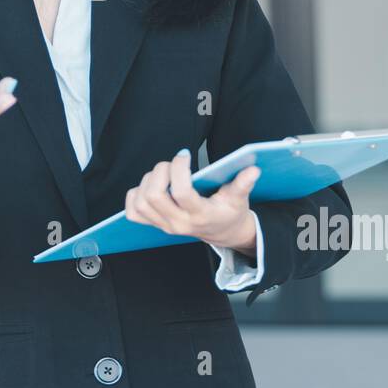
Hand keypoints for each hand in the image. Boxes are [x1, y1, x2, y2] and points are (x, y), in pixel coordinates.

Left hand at [124, 148, 260, 254]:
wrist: (222, 232)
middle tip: (172, 163)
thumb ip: (243, 184)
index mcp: (200, 215)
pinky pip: (134, 212)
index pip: (181, 192)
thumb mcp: (239, 199)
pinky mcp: (155, 224)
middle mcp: (179, 223)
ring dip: (147, 181)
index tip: (185, 155)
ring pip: (141, 202)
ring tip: (163, 173)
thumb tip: (253, 170)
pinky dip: (135, 195)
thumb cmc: (229, 212)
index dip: (179, 169)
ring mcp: (165, 225)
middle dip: (160, 172)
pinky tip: (150, 185)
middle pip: (154, 197)